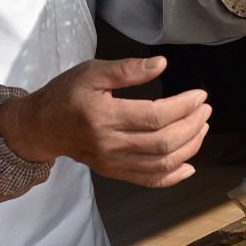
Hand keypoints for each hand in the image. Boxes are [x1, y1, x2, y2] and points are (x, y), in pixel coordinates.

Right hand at [0, 57, 211, 186]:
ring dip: (189, 147)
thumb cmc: (65, 95)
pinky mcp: (113, 172)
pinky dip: (173, 177)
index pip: (154, 116)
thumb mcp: (91, 72)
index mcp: (102, 116)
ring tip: (201, 128)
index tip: (199, 95)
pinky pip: (149, 181)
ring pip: (161, 164)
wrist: (41, 126)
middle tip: (205, 110)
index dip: (183, 107)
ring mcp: (111, 162)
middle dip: (192, 126)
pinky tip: (189, 165)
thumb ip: (127, 69)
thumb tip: (161, 64)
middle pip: (163, 142)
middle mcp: (108, 144)